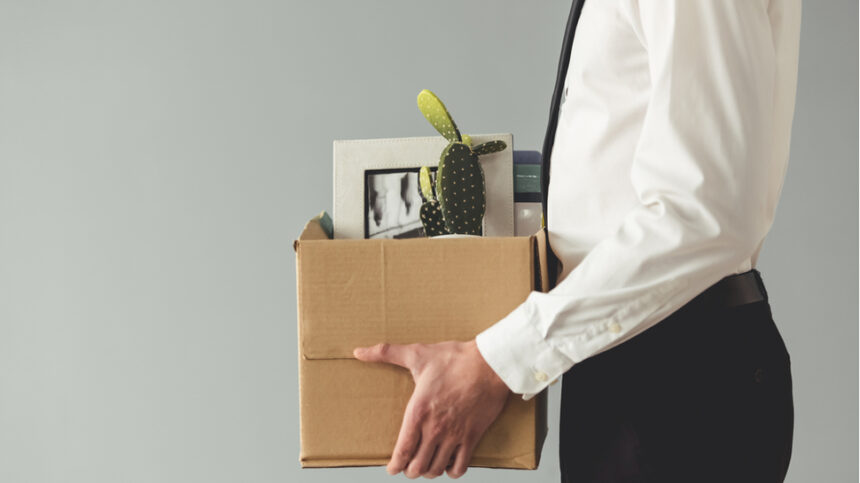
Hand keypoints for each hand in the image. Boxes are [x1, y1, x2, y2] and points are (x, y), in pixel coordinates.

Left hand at [353, 339, 510, 478]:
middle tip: (409, 467)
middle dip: (410, 470)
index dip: (395, 465)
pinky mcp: (472, 436)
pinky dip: (452, 471)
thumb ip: (385, 353)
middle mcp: (434, 428)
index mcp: (418, 412)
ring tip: (426, 466)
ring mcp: (454, 435)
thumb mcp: (417, 354)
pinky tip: (449, 465)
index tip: (392, 469)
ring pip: (436, 469)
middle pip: (417, 466)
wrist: (489, 363)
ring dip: (429, 471)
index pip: (402, 450)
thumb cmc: (454, 358)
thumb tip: (358, 351)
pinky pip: (460, 466)